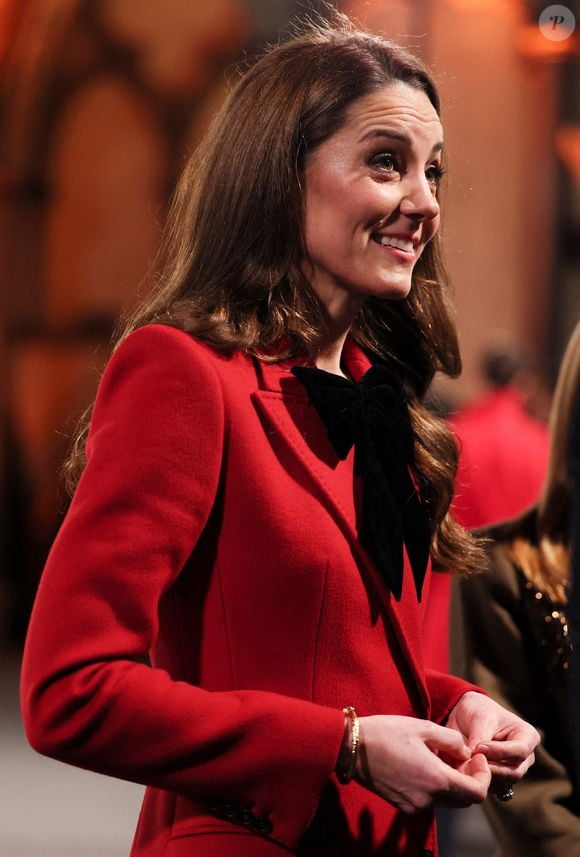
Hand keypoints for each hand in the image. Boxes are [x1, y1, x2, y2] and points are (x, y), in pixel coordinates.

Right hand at [353, 715, 490, 813]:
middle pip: (464, 800)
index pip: (477, 793)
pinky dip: (435, 787)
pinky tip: (424, 765)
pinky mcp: (403, 805)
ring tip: (441, 758)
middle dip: (469, 779)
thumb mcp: (423, 727)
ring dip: (452, 784)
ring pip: (447, 801)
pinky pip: (430, 800)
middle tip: (461, 757)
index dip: (484, 777)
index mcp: (436, 779)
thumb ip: (451, 740)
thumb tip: (466, 751)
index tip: (477, 758)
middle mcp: (428, 799)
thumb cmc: (386, 733)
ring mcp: (414, 805)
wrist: (351, 748)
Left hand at [445, 692, 539, 793]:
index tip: (480, 748)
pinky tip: (464, 772)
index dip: (500, 752)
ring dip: (483, 777)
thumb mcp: (479, 717)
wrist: (466, 718)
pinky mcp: (499, 781)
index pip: (520, 750)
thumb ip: (479, 736)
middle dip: (491, 768)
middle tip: (470, 760)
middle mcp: (525, 758)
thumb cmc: (478, 711)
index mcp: (527, 736)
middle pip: (514, 772)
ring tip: (464, 764)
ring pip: (502, 783)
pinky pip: (491, 789)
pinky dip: (478, 783)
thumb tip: (474, 755)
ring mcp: (513, 771)